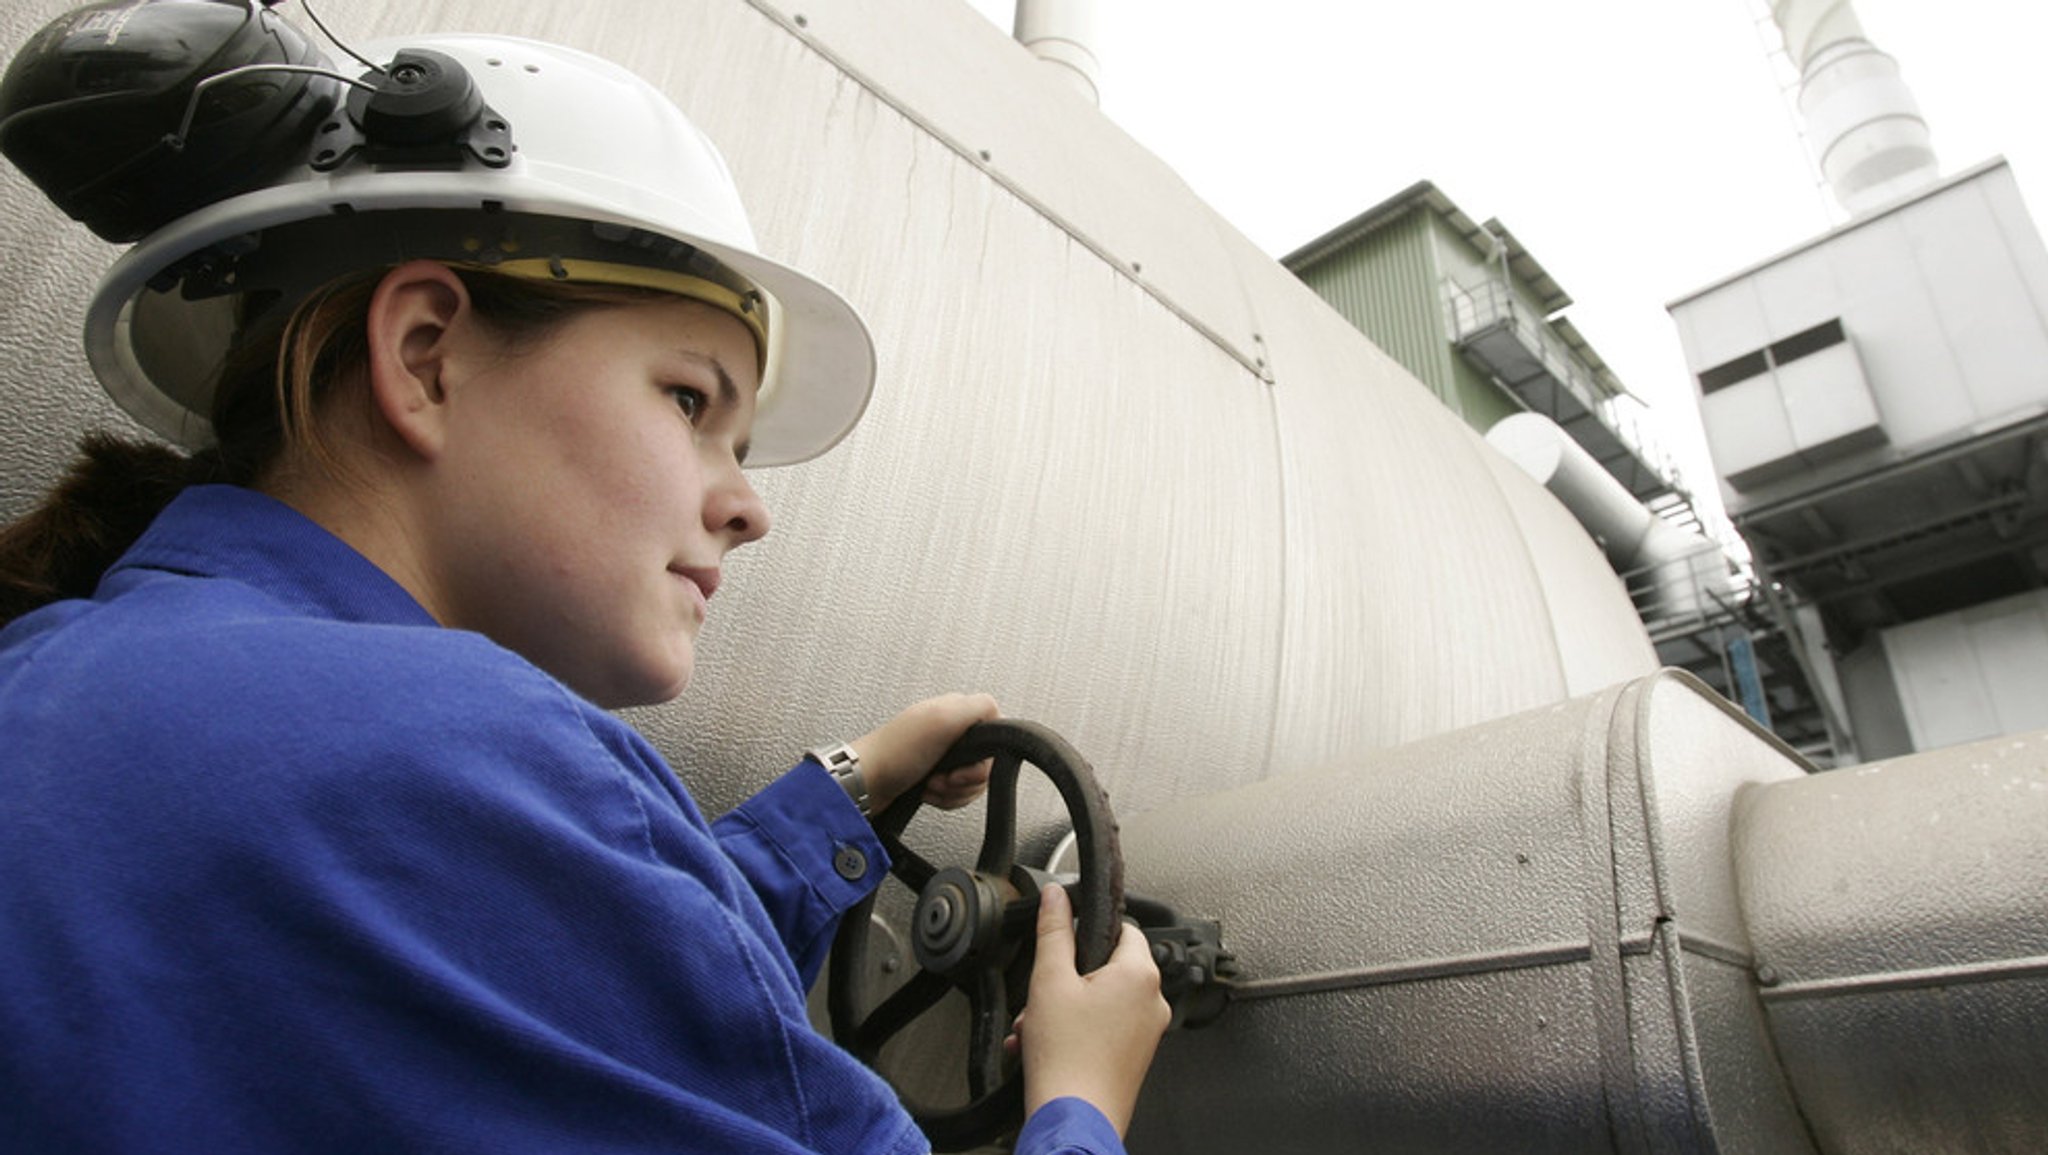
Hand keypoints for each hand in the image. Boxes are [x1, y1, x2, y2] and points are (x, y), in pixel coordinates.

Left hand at [848, 693, 999, 813]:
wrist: (865, 785)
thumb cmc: (894, 753)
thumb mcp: (941, 720)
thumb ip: (977, 708)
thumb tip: (997, 710)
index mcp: (954, 711)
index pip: (994, 729)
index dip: (985, 754)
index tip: (966, 761)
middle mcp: (949, 731)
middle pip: (985, 761)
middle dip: (966, 779)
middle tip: (944, 776)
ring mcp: (942, 756)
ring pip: (972, 781)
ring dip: (953, 791)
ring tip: (931, 785)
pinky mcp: (934, 777)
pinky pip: (957, 793)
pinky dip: (945, 799)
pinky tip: (928, 794)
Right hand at [1008, 884, 1170, 1136]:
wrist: (1073, 1118)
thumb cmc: (1067, 1059)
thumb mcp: (1049, 980)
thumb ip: (1054, 931)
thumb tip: (1057, 897)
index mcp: (1140, 974)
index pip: (1123, 928)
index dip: (1087, 933)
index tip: (1064, 946)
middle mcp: (1153, 1001)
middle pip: (1108, 967)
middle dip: (1068, 979)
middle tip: (1043, 996)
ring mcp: (1148, 1031)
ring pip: (1102, 1000)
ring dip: (1065, 1007)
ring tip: (1038, 1026)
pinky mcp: (1135, 1055)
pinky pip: (1105, 1027)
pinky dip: (1076, 1030)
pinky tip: (1046, 1044)